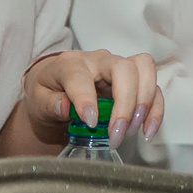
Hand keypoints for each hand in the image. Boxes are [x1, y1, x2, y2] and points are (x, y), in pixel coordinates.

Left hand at [24, 49, 162, 146]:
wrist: (56, 89)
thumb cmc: (46, 93)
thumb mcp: (37, 100)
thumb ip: (48, 104)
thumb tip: (65, 108)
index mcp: (70, 63)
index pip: (81, 76)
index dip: (86, 98)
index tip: (91, 122)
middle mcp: (99, 60)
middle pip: (124, 69)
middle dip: (125, 102)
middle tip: (117, 132)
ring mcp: (120, 67)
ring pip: (145, 70)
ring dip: (145, 102)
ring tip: (133, 130)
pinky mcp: (135, 80)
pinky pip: (154, 89)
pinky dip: (155, 109)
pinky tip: (147, 130)